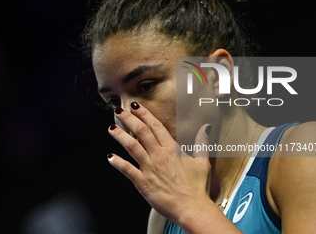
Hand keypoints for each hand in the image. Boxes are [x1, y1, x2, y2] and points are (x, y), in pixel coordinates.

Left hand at [107, 101, 211, 222]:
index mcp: (172, 149)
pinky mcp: (143, 183)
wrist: (192, 208)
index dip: (144, 114)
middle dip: (128, 119)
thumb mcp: (203, 162)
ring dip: (120, 136)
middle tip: (118, 111)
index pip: (155, 126)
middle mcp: (159, 155)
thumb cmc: (197, 186)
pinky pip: (128, 170)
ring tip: (111, 127)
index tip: (135, 106)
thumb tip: (206, 127)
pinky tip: (110, 157)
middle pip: (141, 132)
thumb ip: (202, 142)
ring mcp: (150, 169)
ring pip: (132, 147)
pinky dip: (118, 163)